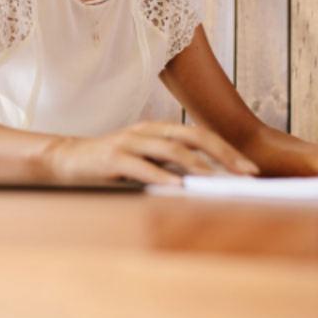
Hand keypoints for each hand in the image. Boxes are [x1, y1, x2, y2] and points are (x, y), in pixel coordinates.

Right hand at [47, 120, 259, 185]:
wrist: (67, 159)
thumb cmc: (111, 164)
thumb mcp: (145, 161)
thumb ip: (171, 166)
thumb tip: (208, 183)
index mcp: (159, 130)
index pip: (201, 135)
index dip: (227, 150)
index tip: (250, 169)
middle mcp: (148, 131)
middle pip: (193, 136)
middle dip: (223, 154)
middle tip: (246, 173)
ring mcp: (130, 142)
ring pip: (170, 148)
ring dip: (196, 164)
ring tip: (217, 180)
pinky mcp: (112, 157)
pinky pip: (141, 166)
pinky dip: (160, 176)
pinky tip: (176, 187)